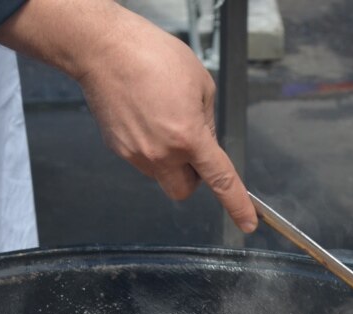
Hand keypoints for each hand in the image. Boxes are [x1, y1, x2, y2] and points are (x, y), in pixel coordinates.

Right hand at [0, 0, 256, 231]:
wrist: (105, 50)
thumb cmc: (154, 56)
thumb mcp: (201, 84)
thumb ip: (208, 121)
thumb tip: (205, 143)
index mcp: (189, 137)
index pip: (220, 180)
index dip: (237, 205)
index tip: (248, 223)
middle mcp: (161, 154)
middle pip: (184, 190)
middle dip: (193, 177)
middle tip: (192, 148)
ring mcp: (136, 154)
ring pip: (161, 174)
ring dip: (169, 159)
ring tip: (161, 117)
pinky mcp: (117, 149)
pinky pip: (141, 159)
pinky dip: (149, 145)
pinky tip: (144, 116)